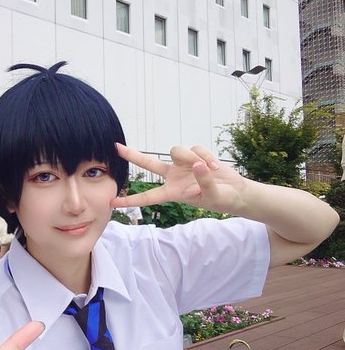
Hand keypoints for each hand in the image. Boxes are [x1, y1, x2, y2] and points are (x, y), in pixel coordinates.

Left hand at [110, 144, 247, 214]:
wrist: (236, 192)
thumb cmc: (222, 199)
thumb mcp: (213, 196)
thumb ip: (204, 182)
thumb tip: (198, 165)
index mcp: (173, 192)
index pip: (148, 196)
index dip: (131, 201)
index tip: (112, 202)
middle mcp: (174, 176)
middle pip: (149, 163)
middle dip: (133, 155)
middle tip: (116, 147)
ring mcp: (184, 165)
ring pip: (177, 150)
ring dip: (192, 157)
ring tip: (209, 169)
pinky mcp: (196, 155)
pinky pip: (196, 148)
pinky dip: (206, 156)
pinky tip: (215, 166)